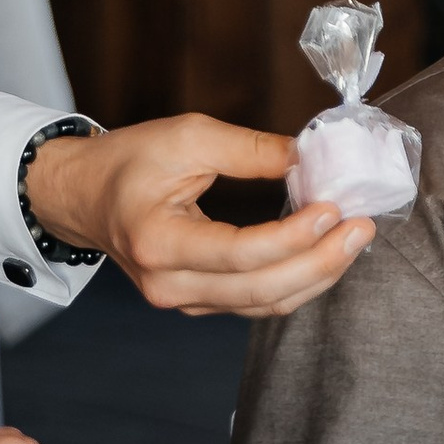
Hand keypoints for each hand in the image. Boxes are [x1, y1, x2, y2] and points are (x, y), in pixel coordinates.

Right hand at [25, 115, 374, 319]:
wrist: (82, 195)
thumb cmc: (128, 161)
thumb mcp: (186, 137)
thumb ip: (251, 150)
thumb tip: (312, 157)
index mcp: (158, 243)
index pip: (239, 254)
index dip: (293, 237)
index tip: (334, 208)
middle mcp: (168, 285)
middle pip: (259, 292)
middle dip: (320, 263)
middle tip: (361, 229)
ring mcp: (182, 301)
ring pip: (263, 306)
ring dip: (316, 276)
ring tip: (354, 240)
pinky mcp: (197, 302)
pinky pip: (255, 303)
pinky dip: (295, 281)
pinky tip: (323, 253)